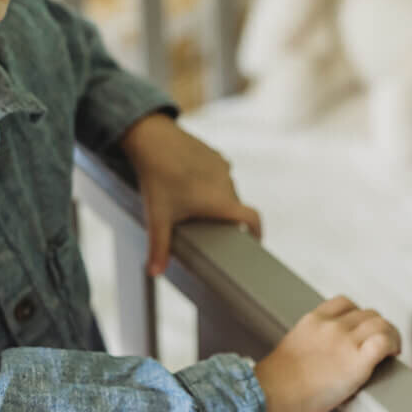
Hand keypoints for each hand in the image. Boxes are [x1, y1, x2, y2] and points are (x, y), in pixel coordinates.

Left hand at [120, 114, 261, 275]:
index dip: (258, 232)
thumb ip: (159, 247)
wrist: (152, 138)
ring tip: (194, 205)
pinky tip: (190, 182)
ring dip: (217, 199)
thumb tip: (154, 272)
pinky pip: (218, 173)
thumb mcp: (158, 216)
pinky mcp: (214, 153)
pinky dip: (210, 181)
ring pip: (226, 189)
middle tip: (208, 228)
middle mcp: (228, 183)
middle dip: (226, 219)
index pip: (252, 219)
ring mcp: (222, 166)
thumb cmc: (157, 179)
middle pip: (235, 207)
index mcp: (222, 201)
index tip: (255, 242)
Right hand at [254, 296, 400, 411]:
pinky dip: (393, 345)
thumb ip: (309, 344)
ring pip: (381, 324)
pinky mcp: (357, 362)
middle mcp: (331, 326)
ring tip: (390, 350)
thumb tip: (318, 360)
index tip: (360, 329)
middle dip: (376, 327)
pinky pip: (385, 341)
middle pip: (367, 314)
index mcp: (313, 321)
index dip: (358, 316)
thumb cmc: (273, 384)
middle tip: (378, 344)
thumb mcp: (291, 349)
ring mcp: (345, 341)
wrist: (268, 394)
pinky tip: (392, 355)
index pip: (345, 303)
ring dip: (389, 335)